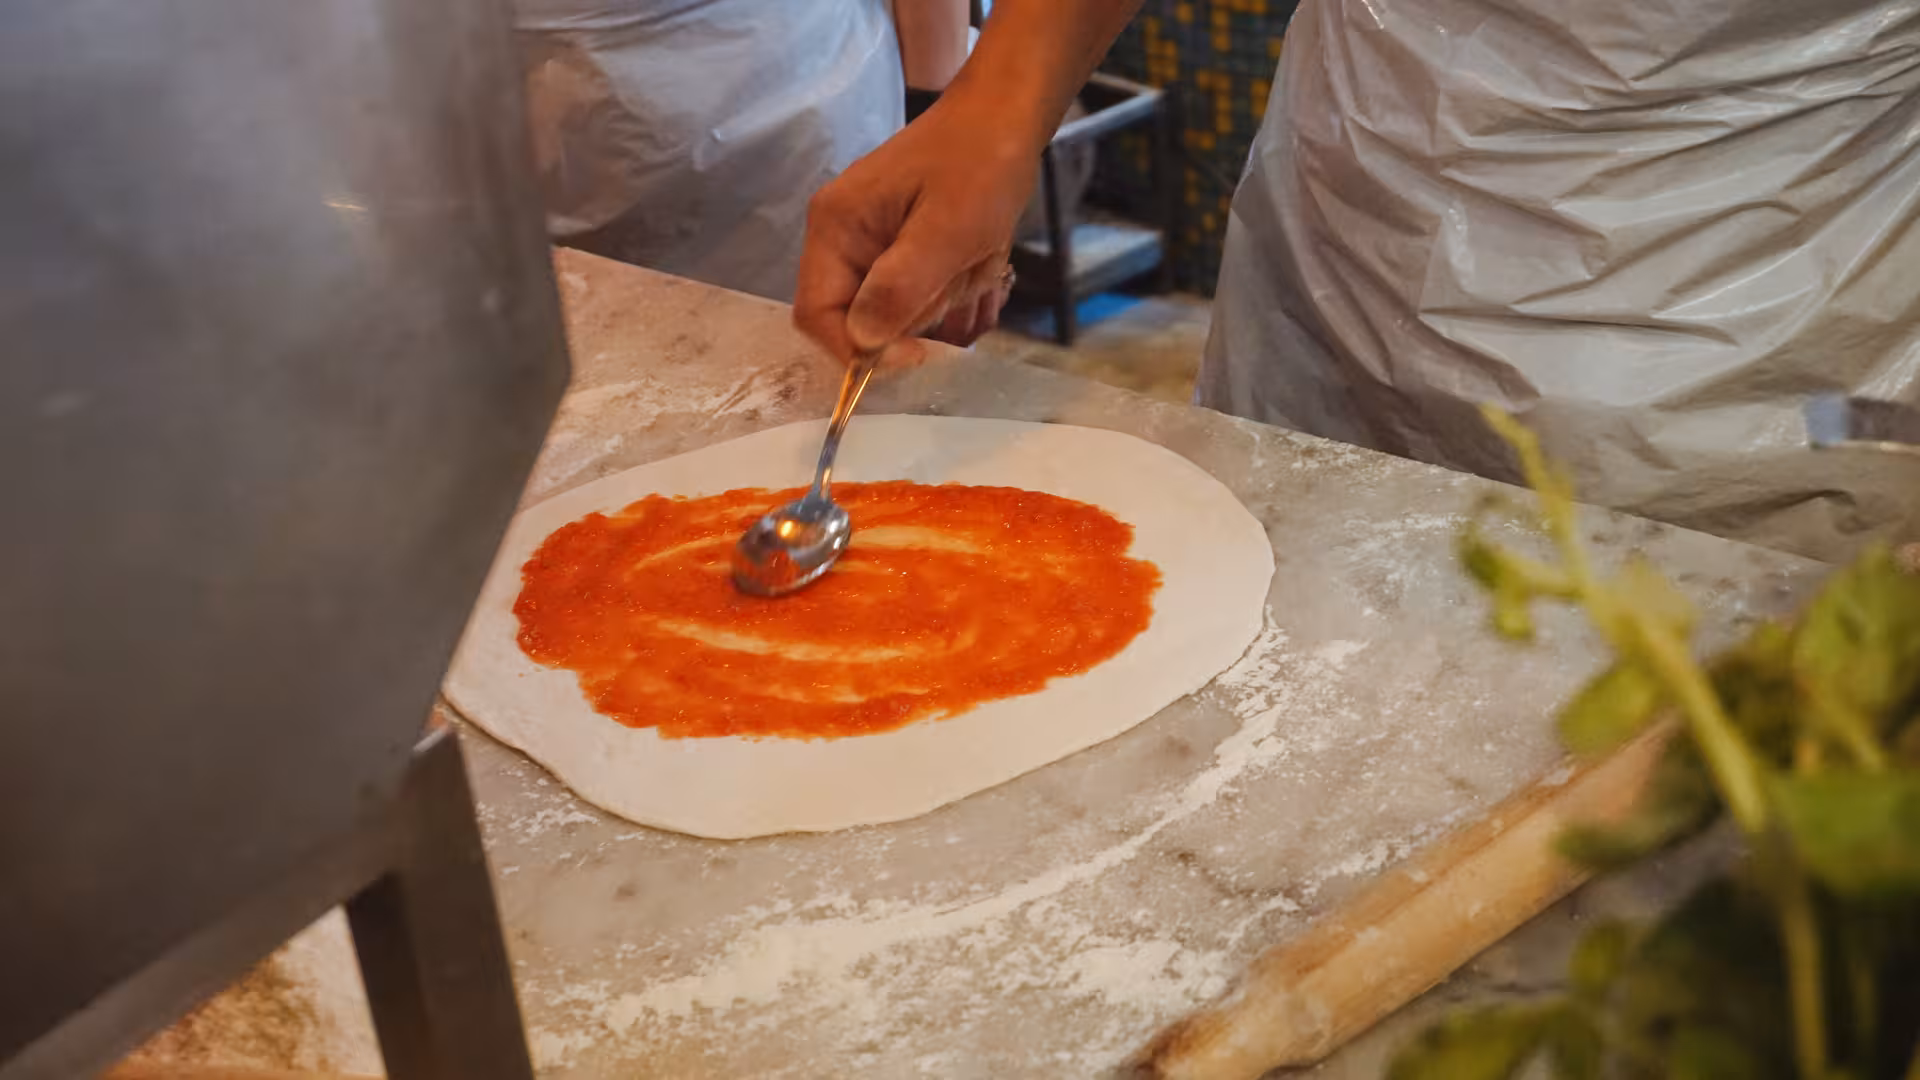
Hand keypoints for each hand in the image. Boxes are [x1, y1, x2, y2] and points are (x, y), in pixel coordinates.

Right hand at [794, 96, 1035, 361]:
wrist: (1004, 117)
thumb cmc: (979, 165)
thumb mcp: (948, 230)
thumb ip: (900, 286)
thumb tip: (862, 343)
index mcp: (835, 229)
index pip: (816, 315)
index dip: (860, 349)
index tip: (919, 353)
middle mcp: (840, 238)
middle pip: (861, 318)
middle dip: (918, 313)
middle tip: (963, 275)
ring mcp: (869, 241)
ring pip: (897, 311)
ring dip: (944, 298)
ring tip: (978, 258)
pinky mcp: (899, 246)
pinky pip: (919, 292)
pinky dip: (952, 287)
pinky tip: (978, 260)